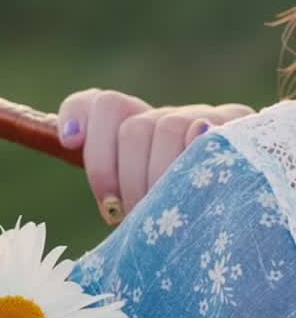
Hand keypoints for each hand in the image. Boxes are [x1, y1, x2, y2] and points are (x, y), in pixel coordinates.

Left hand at [54, 90, 254, 225]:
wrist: (247, 203)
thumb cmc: (174, 213)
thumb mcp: (136, 202)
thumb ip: (110, 185)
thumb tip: (80, 157)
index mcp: (135, 128)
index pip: (100, 104)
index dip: (79, 116)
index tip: (70, 142)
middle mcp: (165, 118)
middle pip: (130, 126)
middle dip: (118, 174)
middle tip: (120, 211)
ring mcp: (203, 118)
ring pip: (163, 128)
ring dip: (154, 176)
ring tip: (157, 210)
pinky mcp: (237, 125)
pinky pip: (207, 132)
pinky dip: (191, 156)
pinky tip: (192, 177)